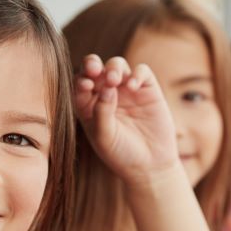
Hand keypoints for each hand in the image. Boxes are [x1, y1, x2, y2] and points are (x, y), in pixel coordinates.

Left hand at [74, 55, 179, 184]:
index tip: (86, 86)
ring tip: (114, 80)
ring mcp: (127, 90)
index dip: (81, 79)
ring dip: (114, 68)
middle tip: (95, 69)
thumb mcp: (104, 137)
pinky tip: (133, 86)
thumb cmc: (121, 154)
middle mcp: (106, 94)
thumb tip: (106, 86)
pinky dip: (137, 74)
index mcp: (89, 105)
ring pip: (117, 65)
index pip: (80, 84)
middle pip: (96, 69)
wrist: (150, 166)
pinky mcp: (148, 90)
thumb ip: (101, 112)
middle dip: (93, 64)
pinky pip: (142, 72)